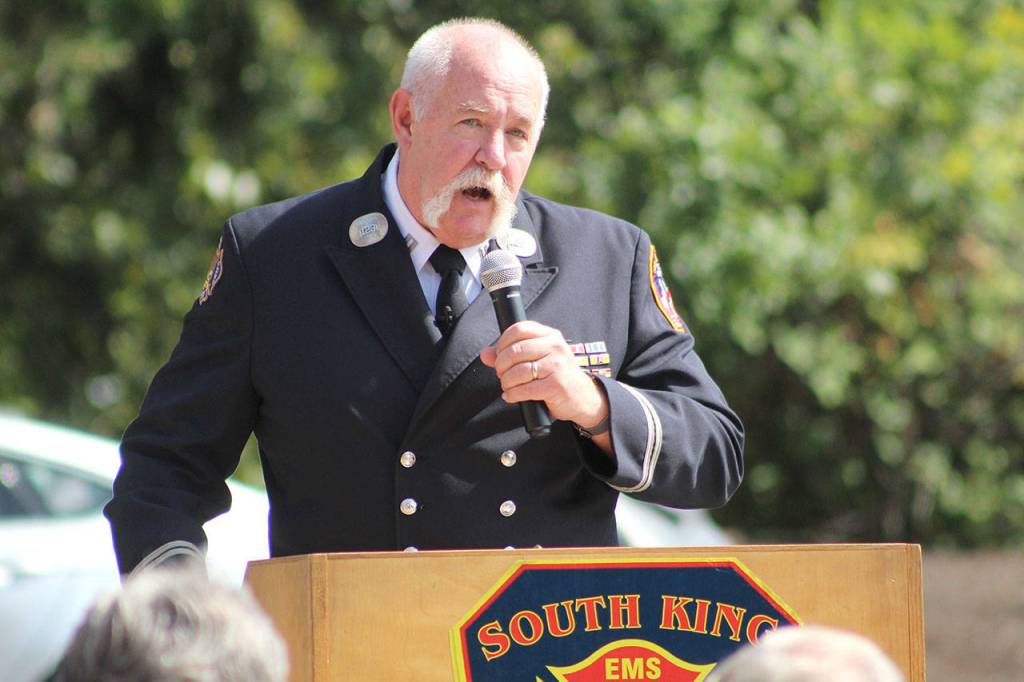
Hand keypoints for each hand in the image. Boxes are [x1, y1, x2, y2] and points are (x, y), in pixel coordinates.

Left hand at [479, 321, 609, 437]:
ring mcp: (557, 366)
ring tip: (508, 386)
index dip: (503, 342)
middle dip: (501, 366)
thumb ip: (510, 354)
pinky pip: (524, 389)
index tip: (500, 354)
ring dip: (506, 382)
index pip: (519, 329)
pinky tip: (511, 396)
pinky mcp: (555, 385)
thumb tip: (485, 354)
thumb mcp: (539, 359)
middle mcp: (555, 347)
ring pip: (518, 371)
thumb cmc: (558, 376)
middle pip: (515, 351)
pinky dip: (512, 394)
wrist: (583, 397)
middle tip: (502, 374)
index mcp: (551, 336)